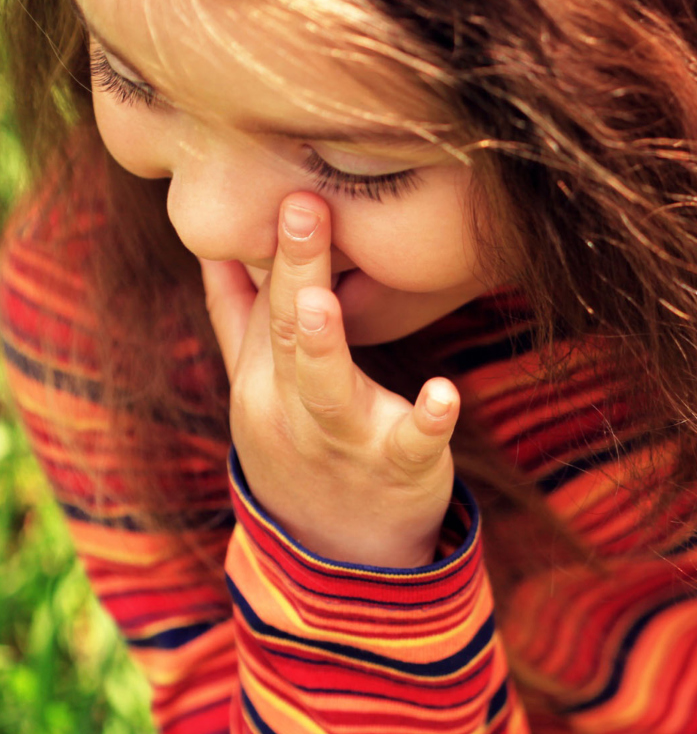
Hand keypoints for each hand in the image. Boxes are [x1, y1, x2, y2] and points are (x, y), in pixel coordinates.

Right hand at [200, 192, 458, 568]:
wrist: (336, 551)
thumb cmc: (301, 447)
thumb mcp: (258, 388)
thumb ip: (238, 318)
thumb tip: (214, 248)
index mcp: (262, 380)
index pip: (265, 304)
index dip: (276, 248)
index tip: (285, 182)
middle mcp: (292, 407)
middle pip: (289, 332)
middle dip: (295, 269)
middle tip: (302, 204)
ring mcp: (343, 440)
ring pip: (327, 388)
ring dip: (323, 344)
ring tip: (320, 299)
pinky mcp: (397, 468)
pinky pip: (410, 444)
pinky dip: (427, 420)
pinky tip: (444, 393)